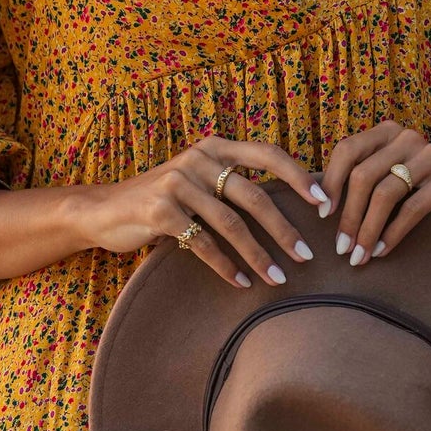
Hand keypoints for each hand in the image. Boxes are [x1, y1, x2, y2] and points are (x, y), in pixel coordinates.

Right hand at [71, 135, 326, 287]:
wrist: (104, 210)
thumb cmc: (162, 201)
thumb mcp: (199, 183)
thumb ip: (233, 186)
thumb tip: (291, 207)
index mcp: (214, 147)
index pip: (267, 154)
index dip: (298, 177)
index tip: (325, 204)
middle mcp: (197, 158)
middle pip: (253, 196)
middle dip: (283, 230)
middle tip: (307, 257)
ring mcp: (177, 182)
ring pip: (230, 224)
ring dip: (258, 255)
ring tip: (278, 279)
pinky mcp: (159, 210)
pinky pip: (202, 242)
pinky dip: (225, 266)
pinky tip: (241, 282)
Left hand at [319, 123, 430, 266]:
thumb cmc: (423, 191)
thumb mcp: (390, 178)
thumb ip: (362, 182)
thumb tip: (318, 207)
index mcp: (387, 132)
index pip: (347, 150)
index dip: (330, 183)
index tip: (321, 216)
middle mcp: (408, 137)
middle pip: (363, 175)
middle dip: (348, 216)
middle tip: (340, 249)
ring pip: (385, 194)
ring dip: (367, 230)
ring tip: (358, 256)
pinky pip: (412, 208)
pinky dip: (393, 233)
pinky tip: (382, 251)